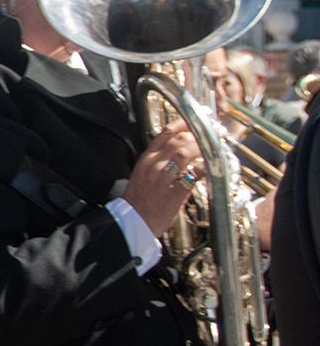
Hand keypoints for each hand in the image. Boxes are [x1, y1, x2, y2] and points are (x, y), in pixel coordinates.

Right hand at [123, 122, 203, 236]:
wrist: (132, 222)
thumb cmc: (140, 200)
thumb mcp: (144, 174)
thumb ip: (160, 162)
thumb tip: (182, 154)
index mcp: (146, 159)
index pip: (166, 132)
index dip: (185, 125)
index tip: (198, 123)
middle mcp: (153, 165)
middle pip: (178, 139)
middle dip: (199, 135)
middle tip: (212, 136)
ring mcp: (162, 178)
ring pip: (185, 152)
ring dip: (203, 149)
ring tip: (214, 150)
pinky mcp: (173, 193)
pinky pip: (192, 175)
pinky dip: (204, 169)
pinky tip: (211, 169)